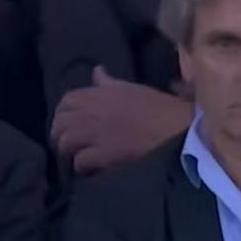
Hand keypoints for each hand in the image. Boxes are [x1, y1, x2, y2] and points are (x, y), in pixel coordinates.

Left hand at [51, 66, 193, 173]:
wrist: (180, 131)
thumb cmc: (161, 108)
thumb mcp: (133, 89)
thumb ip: (109, 83)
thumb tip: (97, 71)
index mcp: (99, 93)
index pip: (66, 101)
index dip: (63, 115)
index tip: (70, 124)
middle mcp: (92, 111)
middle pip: (59, 123)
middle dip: (60, 135)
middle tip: (71, 145)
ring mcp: (95, 133)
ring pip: (65, 142)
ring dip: (69, 152)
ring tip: (79, 158)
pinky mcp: (103, 155)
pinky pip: (79, 162)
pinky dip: (81, 167)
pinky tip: (91, 169)